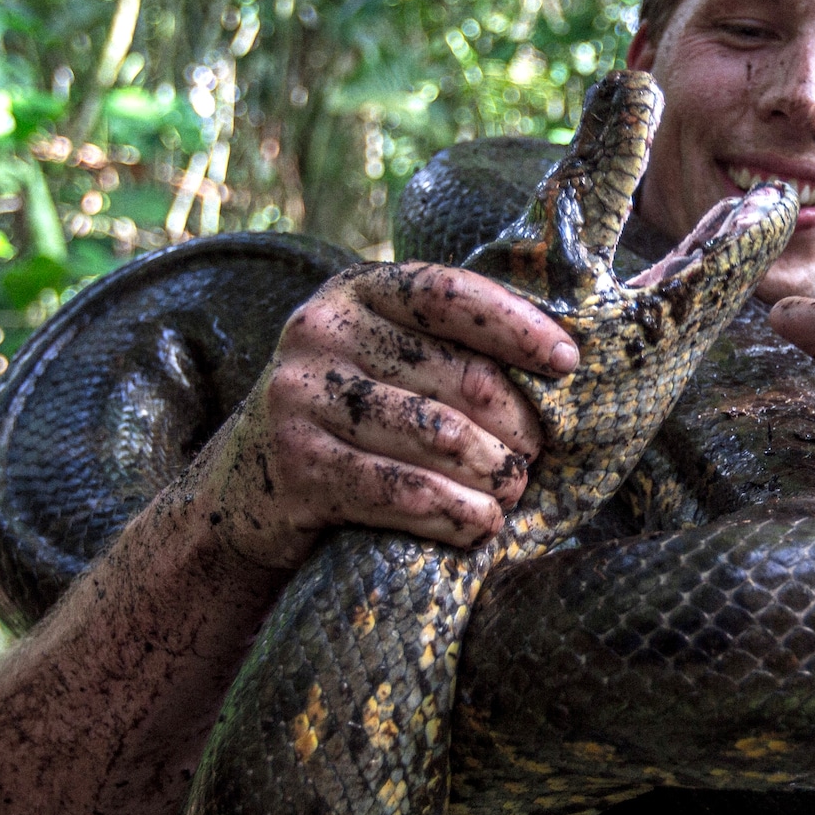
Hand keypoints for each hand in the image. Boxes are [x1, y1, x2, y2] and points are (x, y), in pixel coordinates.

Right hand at [195, 262, 578, 571]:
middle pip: (460, 377)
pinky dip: (454, 512)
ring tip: (511, 493)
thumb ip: (444, 345)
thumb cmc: (349, 417)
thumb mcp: (382, 358)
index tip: (569, 363)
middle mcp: (321, 331)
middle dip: (516, 426)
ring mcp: (301, 397)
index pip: (450, 294)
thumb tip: (561, 363)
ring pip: (439, 438)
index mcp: (357, 290)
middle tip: (535, 458)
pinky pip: (401, 491)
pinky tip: (479, 524)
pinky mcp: (298, 464)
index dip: (518, 326)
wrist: (245, 486)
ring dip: (494, 476)